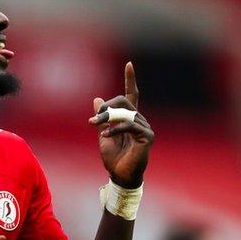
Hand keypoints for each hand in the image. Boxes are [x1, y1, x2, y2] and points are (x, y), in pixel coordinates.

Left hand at [88, 62, 153, 187]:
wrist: (119, 175)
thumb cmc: (113, 157)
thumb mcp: (103, 133)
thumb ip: (102, 118)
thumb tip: (97, 99)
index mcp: (129, 118)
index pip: (131, 94)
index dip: (130, 79)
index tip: (129, 64)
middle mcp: (139, 120)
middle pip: (124, 101)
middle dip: (107, 107)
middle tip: (93, 119)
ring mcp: (145, 127)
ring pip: (125, 113)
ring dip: (108, 119)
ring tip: (95, 125)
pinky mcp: (147, 137)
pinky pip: (129, 125)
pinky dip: (115, 129)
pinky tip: (105, 135)